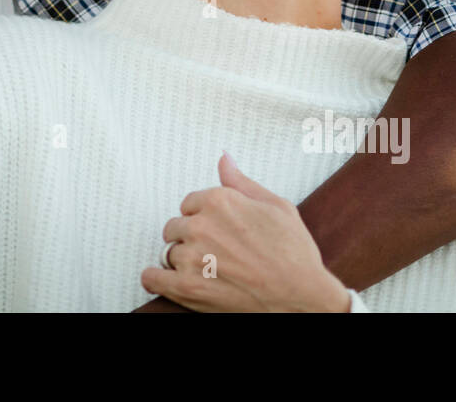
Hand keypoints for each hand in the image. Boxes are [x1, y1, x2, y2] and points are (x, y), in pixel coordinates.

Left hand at [140, 153, 351, 311]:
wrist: (303, 296)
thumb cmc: (294, 253)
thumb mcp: (276, 206)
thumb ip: (241, 182)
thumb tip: (223, 159)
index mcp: (220, 201)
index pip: (189, 203)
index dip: (201, 217)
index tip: (214, 229)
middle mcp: (202, 225)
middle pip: (176, 226)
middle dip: (190, 237)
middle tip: (212, 251)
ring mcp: (193, 257)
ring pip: (169, 252)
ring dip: (181, 260)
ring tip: (204, 270)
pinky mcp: (188, 288)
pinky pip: (152, 278)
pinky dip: (154, 278)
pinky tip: (160, 278)